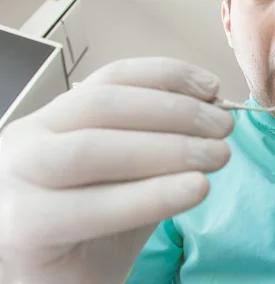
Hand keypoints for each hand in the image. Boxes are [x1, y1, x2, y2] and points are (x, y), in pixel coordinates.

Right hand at [0, 58, 233, 283]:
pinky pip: (96, 206)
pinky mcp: (25, 227)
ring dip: (169, 148)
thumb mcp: (133, 177)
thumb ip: (162, 146)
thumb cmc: (96, 229)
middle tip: (222, 128)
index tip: (212, 86)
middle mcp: (29, 139)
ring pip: (95, 149)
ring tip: (217, 156)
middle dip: (174, 111)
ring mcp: (18, 181)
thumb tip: (213, 113)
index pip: (112, 79)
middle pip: (104, 106)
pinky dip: (154, 195)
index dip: (166, 76)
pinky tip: (196, 189)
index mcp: (55, 119)